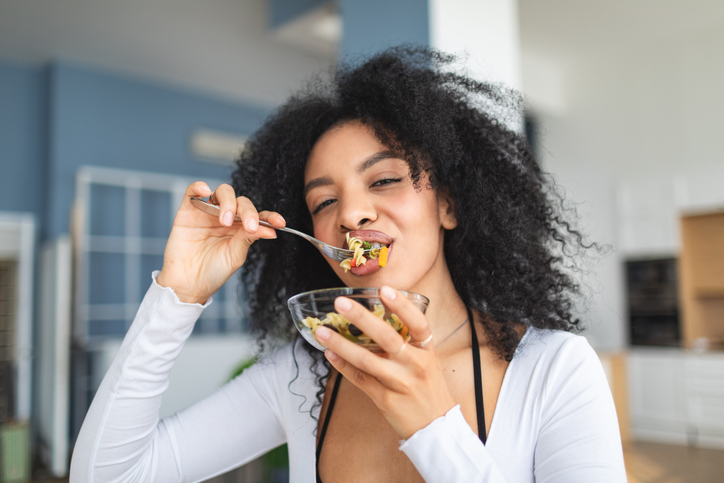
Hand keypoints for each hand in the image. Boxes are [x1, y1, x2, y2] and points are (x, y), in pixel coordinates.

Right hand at [156, 182, 284, 303]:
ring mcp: (208, 212)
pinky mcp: (188, 211)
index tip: (280, 222)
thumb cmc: (213, 271)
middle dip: (249, 212)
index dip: (270, 216)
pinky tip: (205, 191)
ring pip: (223, 192)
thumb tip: (271, 229)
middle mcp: (227, 217)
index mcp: (241, 228)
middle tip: (249, 227)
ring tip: (226, 221)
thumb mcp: (235, 256)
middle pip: (242, 202)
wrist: (188, 283)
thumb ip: (249, 238)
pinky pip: (193, 191)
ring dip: (228, 202)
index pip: (259, 215)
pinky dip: (199, 187)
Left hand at [314, 286, 456, 438]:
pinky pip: (360, 379)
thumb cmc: (428, 388)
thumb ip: (408, 342)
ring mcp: (400, 383)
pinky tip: (329, 354)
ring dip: (342, 344)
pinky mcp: (385, 400)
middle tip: (341, 303)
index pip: (418, 323)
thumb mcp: (427, 361)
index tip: (384, 289)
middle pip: (387, 338)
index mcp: (428, 351)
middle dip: (362, 318)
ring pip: (367, 360)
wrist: (436, 428)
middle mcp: (415, 365)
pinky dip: (343, 366)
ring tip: (323, 331)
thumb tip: (375, 318)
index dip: (402, 306)